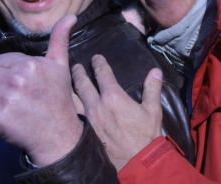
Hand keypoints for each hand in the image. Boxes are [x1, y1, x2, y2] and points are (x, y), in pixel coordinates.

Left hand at [0, 15, 82, 165]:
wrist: (58, 135)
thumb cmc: (58, 98)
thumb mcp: (61, 66)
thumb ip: (59, 39)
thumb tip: (71, 16)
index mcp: (29, 64)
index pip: (0, 62)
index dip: (9, 73)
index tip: (21, 84)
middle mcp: (16, 79)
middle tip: (15, 98)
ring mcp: (5, 99)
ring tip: (8, 108)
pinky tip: (2, 119)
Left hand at [72, 55, 162, 170]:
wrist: (135, 162)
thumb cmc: (145, 136)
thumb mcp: (152, 110)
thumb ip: (152, 88)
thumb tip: (155, 71)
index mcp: (113, 97)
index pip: (102, 74)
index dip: (98, 63)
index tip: (96, 57)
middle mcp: (96, 105)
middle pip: (82, 84)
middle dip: (79, 73)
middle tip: (76, 66)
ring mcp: (87, 120)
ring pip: (73, 99)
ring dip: (70, 88)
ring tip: (67, 82)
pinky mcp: (83, 132)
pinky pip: (72, 116)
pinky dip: (68, 107)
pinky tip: (66, 106)